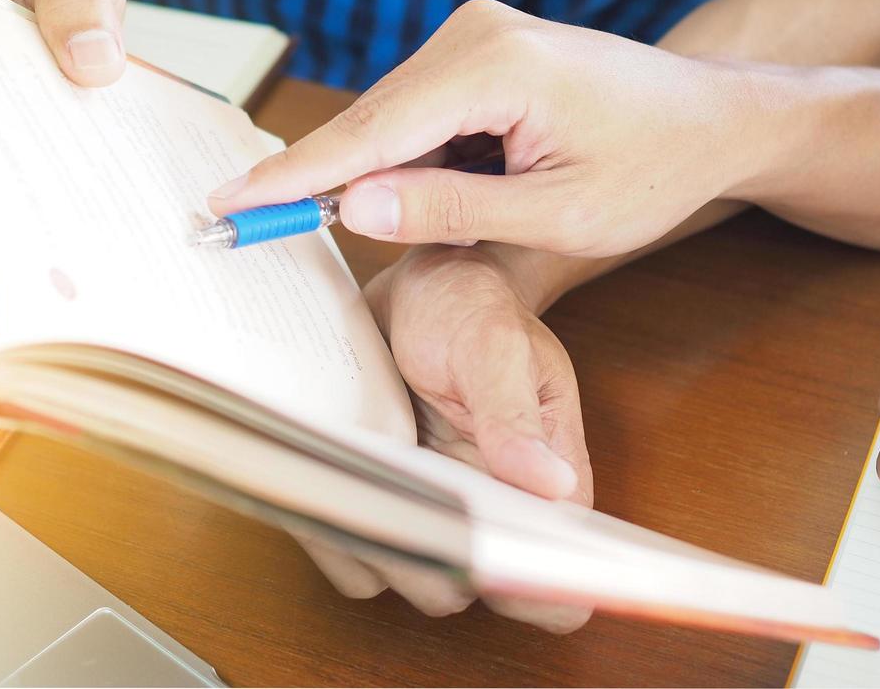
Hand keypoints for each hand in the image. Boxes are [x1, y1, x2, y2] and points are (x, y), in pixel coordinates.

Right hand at [209, 0, 762, 255]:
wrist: (712, 117)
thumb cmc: (655, 166)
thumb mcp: (559, 212)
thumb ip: (453, 210)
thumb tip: (351, 208)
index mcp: (499, 65)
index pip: (372, 131)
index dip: (294, 176)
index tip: (226, 205)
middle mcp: (475, 32)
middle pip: (372, 124)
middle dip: (325, 183)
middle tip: (254, 233)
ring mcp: (475, 35)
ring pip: (392, 122)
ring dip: (387, 177)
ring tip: (435, 216)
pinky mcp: (477, 51)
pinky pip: (419, 115)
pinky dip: (415, 161)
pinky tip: (455, 192)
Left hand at [297, 243, 595, 632]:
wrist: (419, 286)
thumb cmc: (472, 308)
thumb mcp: (495, 345)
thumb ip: (515, 415)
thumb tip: (553, 484)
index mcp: (545, 483)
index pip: (560, 584)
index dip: (533, 593)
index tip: (485, 557)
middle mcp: (490, 511)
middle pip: (466, 592)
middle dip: (427, 563)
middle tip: (394, 503)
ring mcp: (433, 514)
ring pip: (402, 581)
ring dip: (373, 548)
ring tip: (349, 485)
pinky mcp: (380, 504)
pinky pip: (352, 553)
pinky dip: (330, 531)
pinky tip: (319, 479)